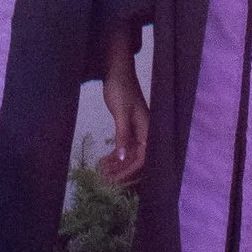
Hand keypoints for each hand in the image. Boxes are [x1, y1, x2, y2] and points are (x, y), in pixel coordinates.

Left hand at [99, 37, 149, 188]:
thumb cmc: (121, 89)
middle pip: (137, 160)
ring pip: (129, 156)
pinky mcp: (129, 129)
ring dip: (117, 166)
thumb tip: (123, 158)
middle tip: (107, 180)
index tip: (116, 179)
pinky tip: (104, 162)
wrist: (117, 71)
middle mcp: (145, 133)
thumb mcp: (121, 113)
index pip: (143, 158)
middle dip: (123, 172)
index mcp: (148, 129)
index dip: (130, 171)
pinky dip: (115, 156)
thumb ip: (123, 135)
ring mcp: (137, 132)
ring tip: (103, 173)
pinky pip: (124, 148)